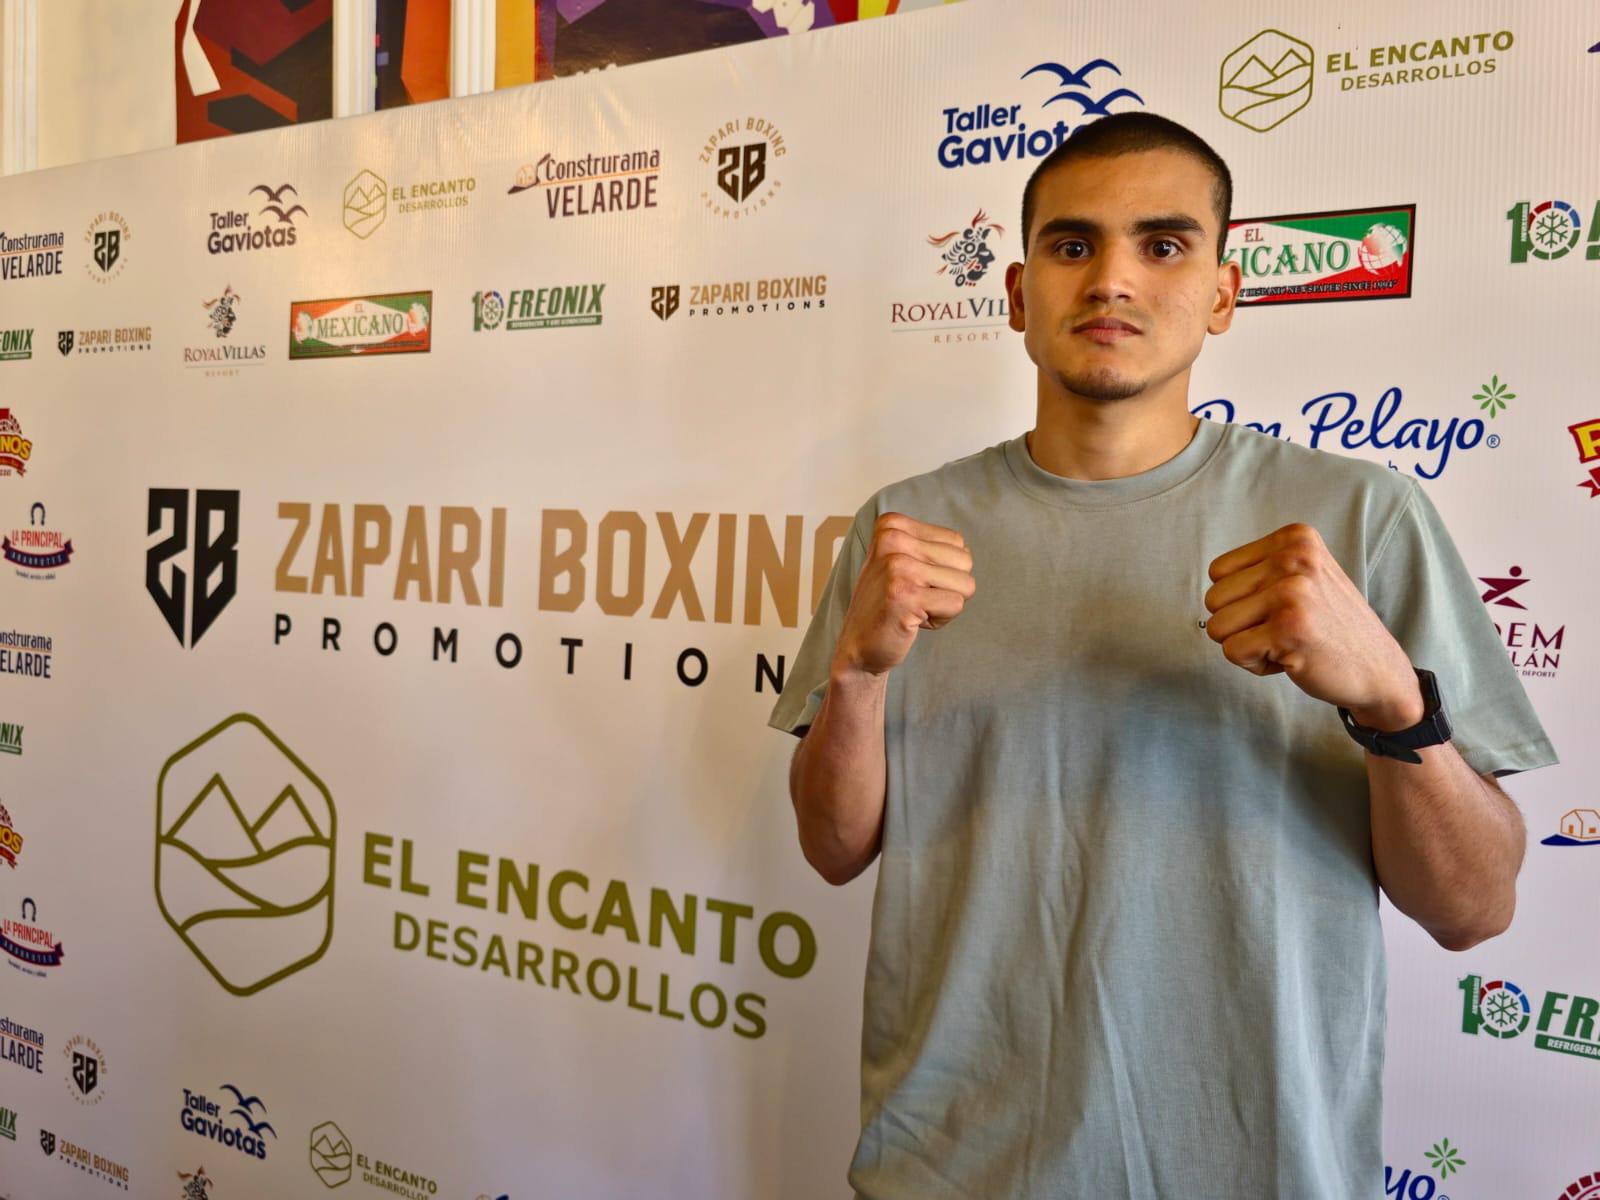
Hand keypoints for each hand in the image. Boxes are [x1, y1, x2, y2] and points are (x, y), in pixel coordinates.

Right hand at [831, 513, 975, 677]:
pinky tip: (912, 620)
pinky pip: (956, 605)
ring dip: (945, 604)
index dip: (943, 569)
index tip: (913, 581)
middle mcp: (893, 539)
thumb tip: (966, 550)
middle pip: (965, 561)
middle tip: (914, 598)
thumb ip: (932, 547)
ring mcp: (898, 566)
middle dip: (948, 587)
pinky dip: (940, 620)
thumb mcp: (902, 561)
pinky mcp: (906, 595)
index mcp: (892, 525)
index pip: (957, 542)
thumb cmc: (887, 603)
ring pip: (965, 584)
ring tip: (914, 608)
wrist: (857, 645)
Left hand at [1203, 523, 1422, 727]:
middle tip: (1283, 630)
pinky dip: (1255, 665)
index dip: (1239, 600)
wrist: (1379, 670)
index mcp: (1295, 538)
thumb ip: (1261, 569)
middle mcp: (1293, 557)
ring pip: (1217, 627)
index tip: (1279, 609)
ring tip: (1286, 642)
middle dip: (1240, 625)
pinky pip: (1232, 652)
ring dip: (1247, 645)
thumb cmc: (1329, 626)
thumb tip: (1211, 581)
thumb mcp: (1303, 576)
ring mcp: (1292, 592)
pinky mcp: (1288, 629)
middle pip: (1213, 599)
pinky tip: (1290, 658)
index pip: (1218, 572)